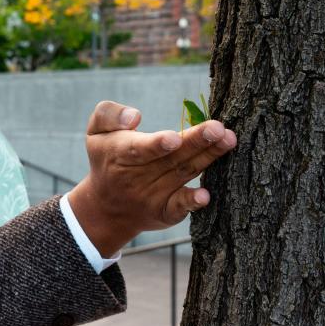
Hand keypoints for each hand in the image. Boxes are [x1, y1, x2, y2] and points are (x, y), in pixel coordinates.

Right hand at [67, 101, 235, 256]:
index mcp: (119, 154)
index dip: (156, 145)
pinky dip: (192, 202)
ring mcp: (153, 195)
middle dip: (196, 142)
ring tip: (229, 141)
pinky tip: (206, 196)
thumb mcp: (95, 132)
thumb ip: (108, 114)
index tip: (174, 138)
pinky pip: (180, 207)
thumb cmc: (107, 158)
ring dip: (208, 158)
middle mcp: (138, 176)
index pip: (139, 149)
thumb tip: (134, 117)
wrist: (106, 206)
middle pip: (171, 158)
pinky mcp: (166, 211)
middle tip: (219, 128)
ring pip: (184, 173)